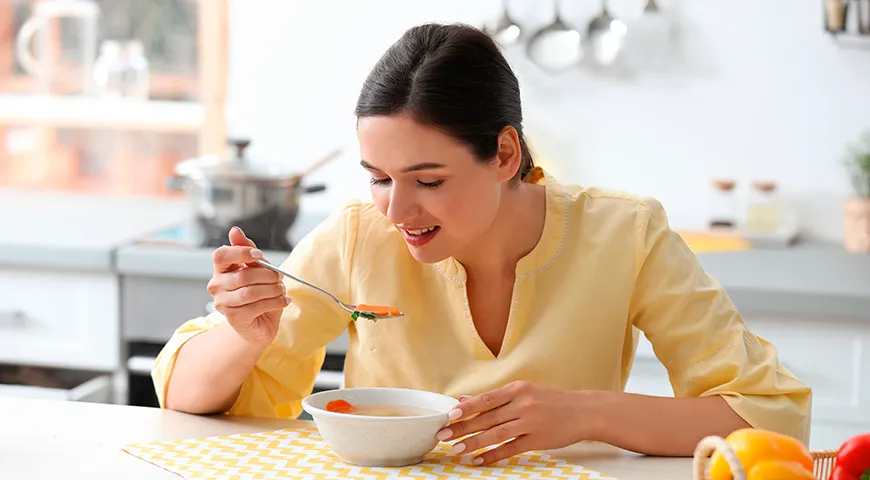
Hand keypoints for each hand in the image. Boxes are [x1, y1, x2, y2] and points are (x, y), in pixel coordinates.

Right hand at [207, 226, 289, 346]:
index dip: (241, 253)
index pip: (221, 255)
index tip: (260, 256)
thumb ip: (248, 250)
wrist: (260, 322)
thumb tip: (234, 230)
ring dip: (273, 289)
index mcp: (221, 269)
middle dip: (268, 275)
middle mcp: (216, 286)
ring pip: (251, 292)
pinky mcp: (234, 318)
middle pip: (243, 275)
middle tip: (280, 277)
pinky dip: (276, 302)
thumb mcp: (256, 268)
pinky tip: (284, 300)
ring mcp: (222, 303)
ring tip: (282, 289)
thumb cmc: (258, 292)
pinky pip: (257, 306)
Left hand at [436, 381, 589, 465]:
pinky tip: (479, 459)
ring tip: (456, 449)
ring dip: (474, 442)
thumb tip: (465, 401)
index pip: (486, 399)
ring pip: (496, 433)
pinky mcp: (538, 440)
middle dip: (462, 427)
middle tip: (443, 435)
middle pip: (487, 417)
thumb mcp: (525, 392)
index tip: (449, 415)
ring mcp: (531, 422)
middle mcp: (523, 404)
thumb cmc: (552, 401)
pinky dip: (493, 455)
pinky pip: (511, 448)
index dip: (466, 408)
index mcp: (518, 389)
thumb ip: (496, 398)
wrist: (584, 411)